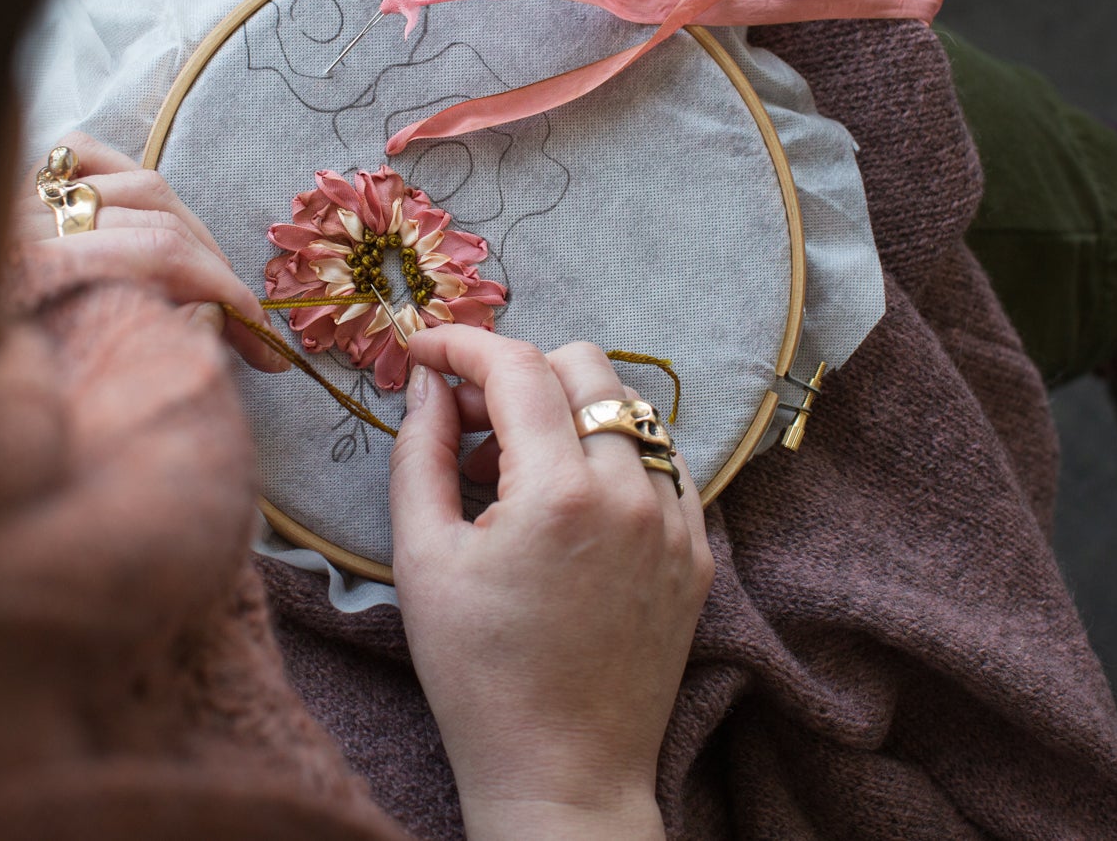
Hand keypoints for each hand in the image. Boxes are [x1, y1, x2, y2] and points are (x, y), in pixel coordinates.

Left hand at [11, 133, 284, 370]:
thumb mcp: (27, 383)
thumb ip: (109, 339)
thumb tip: (201, 323)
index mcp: (30, 268)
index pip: (162, 259)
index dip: (228, 298)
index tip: (265, 350)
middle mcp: (26, 218)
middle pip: (160, 221)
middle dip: (220, 274)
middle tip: (251, 331)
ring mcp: (16, 192)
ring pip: (140, 185)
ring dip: (189, 234)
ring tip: (210, 284)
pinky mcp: (4, 181)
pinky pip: (84, 155)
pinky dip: (124, 176)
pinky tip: (148, 212)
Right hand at [389, 328, 713, 839]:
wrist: (563, 772)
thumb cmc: (478, 677)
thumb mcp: (422, 560)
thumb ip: (420, 453)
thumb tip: (427, 384)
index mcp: (559, 493)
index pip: (516, 366)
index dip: (460, 344)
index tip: (423, 352)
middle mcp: (631, 493)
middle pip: (583, 366)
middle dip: (517, 371)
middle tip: (468, 419)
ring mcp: (676, 522)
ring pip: (628, 409)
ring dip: (567, 412)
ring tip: (514, 470)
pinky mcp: (696, 552)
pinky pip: (660, 463)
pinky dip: (611, 457)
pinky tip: (566, 504)